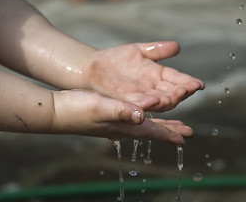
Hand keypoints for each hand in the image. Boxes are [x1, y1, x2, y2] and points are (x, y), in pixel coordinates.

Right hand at [52, 90, 192, 145]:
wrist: (58, 111)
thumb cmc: (78, 110)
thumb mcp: (101, 107)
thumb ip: (122, 111)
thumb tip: (143, 115)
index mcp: (125, 125)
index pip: (153, 132)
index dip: (170, 135)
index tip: (186, 138)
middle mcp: (123, 126)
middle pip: (153, 131)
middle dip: (171, 131)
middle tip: (187, 133)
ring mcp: (116, 122)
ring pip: (145, 125)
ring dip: (161, 125)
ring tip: (173, 124)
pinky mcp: (110, 116)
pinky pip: (135, 117)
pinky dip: (146, 116)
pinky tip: (144, 114)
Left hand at [81, 41, 204, 111]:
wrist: (94, 66)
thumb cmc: (117, 59)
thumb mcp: (139, 50)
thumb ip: (157, 50)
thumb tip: (177, 46)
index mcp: (158, 75)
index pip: (177, 80)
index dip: (189, 83)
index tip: (199, 84)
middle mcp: (152, 88)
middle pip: (171, 93)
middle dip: (182, 92)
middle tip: (191, 89)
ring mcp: (139, 95)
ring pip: (159, 101)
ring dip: (169, 99)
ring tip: (178, 95)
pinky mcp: (125, 100)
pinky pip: (137, 104)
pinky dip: (146, 104)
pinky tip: (153, 101)